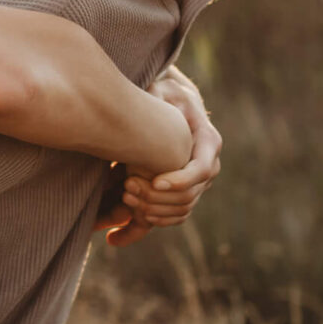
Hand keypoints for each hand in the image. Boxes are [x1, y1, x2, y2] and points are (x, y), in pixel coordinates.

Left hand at [110, 68, 221, 246]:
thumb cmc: (162, 94)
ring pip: (178, 212)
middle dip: (157, 197)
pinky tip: (114, 234)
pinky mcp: (177, 195)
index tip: (155, 181)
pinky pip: (167, 219)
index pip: (201, 170)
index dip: (179, 180)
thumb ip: (159, 97)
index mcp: (208, 142)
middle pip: (188, 197)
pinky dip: (143, 226)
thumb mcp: (162, 89)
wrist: (167, 104)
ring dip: (150, 211)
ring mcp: (193, 184)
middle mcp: (205, 167)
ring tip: (123, 199)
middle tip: (127, 187)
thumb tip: (151, 97)